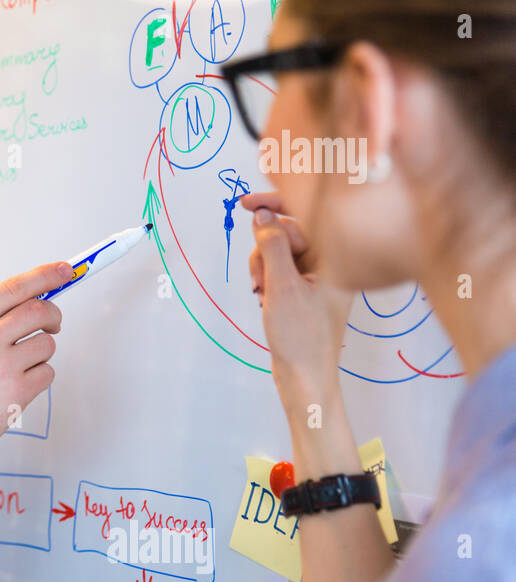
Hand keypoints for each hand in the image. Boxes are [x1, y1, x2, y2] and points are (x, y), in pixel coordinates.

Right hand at [0, 261, 70, 474]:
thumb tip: (23, 305)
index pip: (13, 288)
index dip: (45, 275)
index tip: (65, 270)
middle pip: (39, 311)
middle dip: (53, 315)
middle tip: (53, 324)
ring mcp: (2, 368)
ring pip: (46, 344)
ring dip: (39, 353)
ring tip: (15, 369)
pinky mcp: (17, 394)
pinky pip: (47, 374)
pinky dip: (38, 378)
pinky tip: (15, 388)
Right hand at [240, 192, 353, 392]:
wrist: (305, 377)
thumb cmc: (301, 336)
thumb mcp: (282, 285)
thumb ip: (272, 245)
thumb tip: (262, 214)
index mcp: (337, 257)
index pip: (304, 215)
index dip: (274, 205)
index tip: (245, 203)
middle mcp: (331, 262)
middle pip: (287, 232)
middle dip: (265, 250)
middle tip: (260, 279)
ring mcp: (319, 276)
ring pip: (279, 251)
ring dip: (263, 267)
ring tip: (262, 294)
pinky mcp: (307, 288)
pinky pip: (280, 268)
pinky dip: (267, 278)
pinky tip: (265, 298)